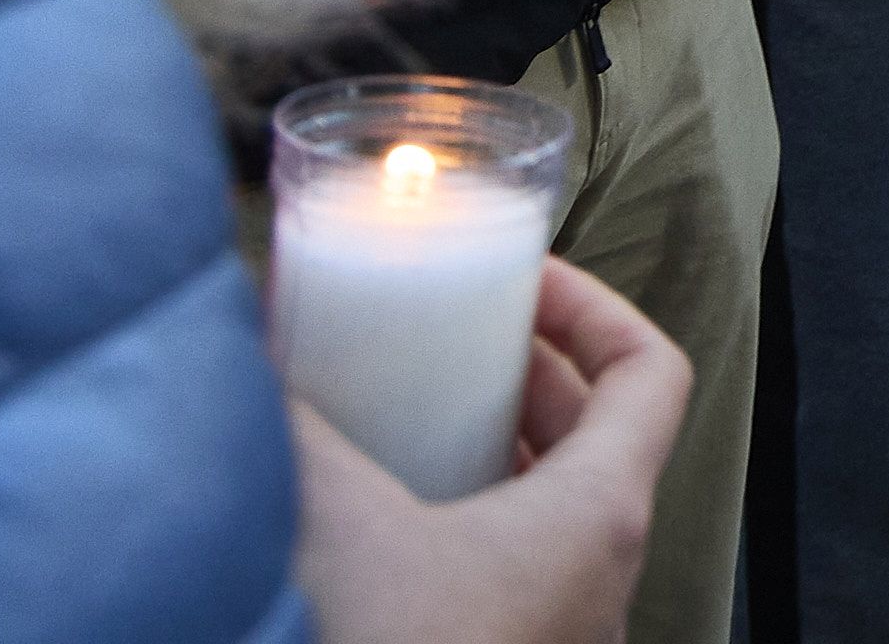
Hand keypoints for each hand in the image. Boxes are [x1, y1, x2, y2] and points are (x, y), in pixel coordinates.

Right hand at [293, 258, 689, 643]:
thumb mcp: (331, 518)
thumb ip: (288, 426)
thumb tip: (236, 353)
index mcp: (598, 516)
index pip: (653, 374)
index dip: (597, 308)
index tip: (523, 281)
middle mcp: (600, 580)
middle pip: (601, 444)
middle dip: (529, 378)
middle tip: (454, 340)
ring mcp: (559, 636)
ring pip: (555, 519)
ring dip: (494, 459)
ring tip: (411, 424)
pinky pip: (513, 580)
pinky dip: (465, 531)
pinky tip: (380, 527)